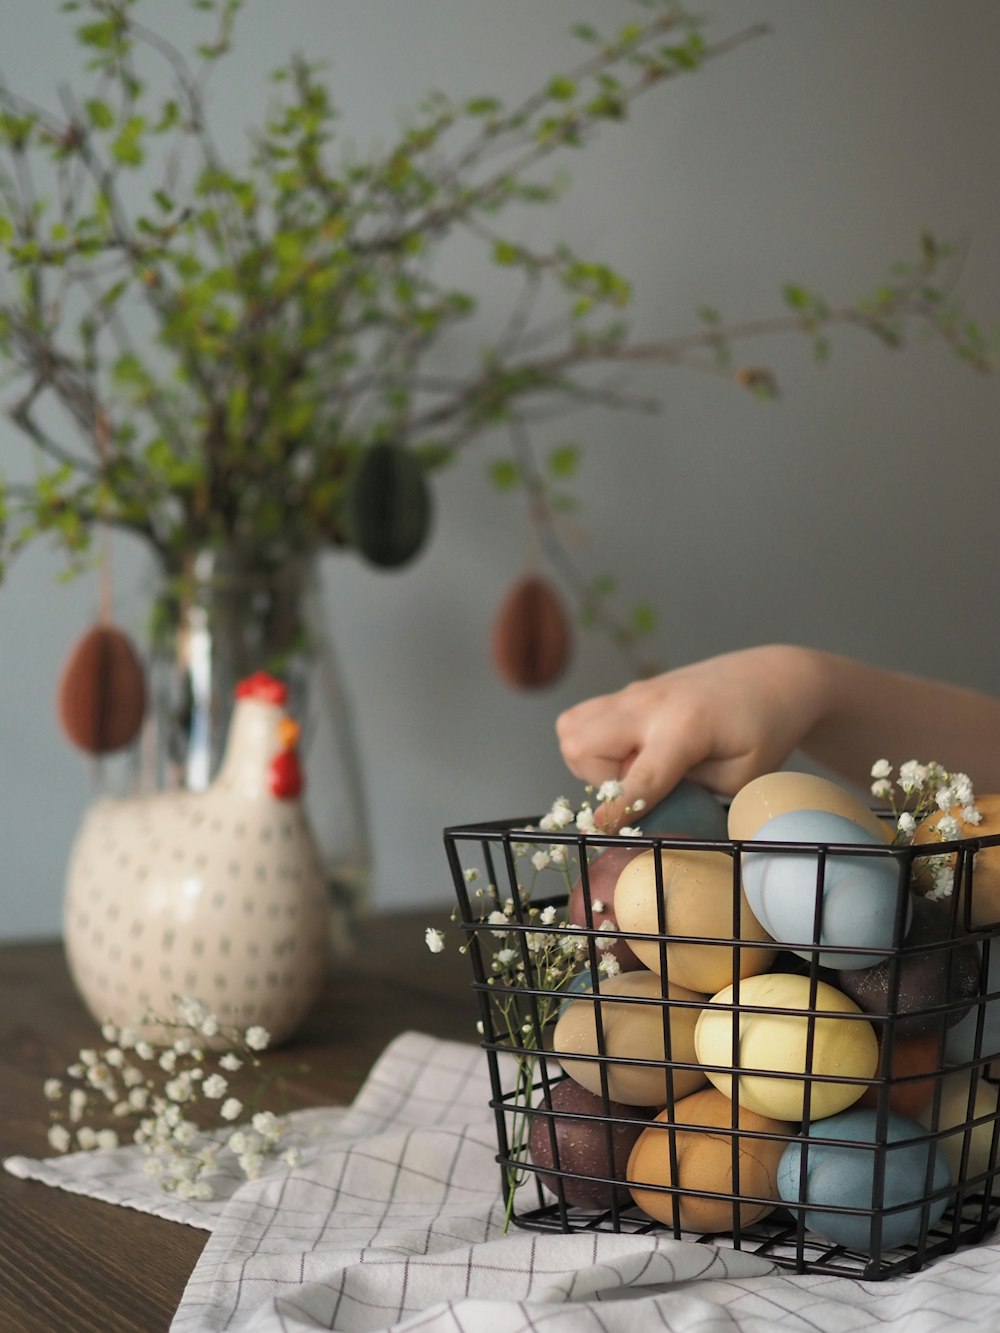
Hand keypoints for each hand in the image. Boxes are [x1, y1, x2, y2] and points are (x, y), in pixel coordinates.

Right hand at [556, 645, 824, 822]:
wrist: (772, 677)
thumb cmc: (764, 732)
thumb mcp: (742, 777)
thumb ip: (691, 793)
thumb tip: (644, 810)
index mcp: (685, 727)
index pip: (641, 776)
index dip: (618, 808)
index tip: (601, 829)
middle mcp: (650, 703)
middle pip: (580, 741)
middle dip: (596, 777)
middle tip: (634, 784)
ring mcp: (635, 692)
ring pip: (572, 726)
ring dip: (590, 758)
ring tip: (632, 765)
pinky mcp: (629, 692)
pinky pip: (584, 718)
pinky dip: (594, 741)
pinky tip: (633, 749)